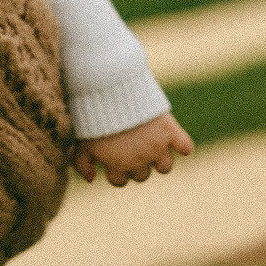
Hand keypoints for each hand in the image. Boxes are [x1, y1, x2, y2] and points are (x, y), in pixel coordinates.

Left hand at [72, 112, 193, 186]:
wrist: (109, 85)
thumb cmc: (91, 112)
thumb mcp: (81, 139)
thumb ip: (81, 163)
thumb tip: (92, 179)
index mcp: (116, 165)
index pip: (119, 181)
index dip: (114, 169)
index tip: (112, 154)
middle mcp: (139, 161)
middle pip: (142, 175)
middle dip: (135, 162)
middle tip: (130, 143)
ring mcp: (156, 147)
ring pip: (165, 167)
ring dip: (159, 157)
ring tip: (150, 141)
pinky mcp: (170, 130)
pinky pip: (185, 146)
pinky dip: (182, 144)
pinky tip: (174, 139)